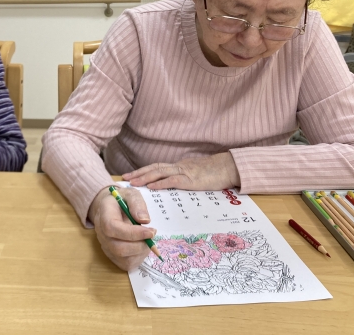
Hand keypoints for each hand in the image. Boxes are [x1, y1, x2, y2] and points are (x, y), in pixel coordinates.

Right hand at [88, 186, 155, 270]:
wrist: (111, 208)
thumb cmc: (122, 201)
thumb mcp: (131, 194)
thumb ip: (137, 204)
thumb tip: (144, 220)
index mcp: (104, 215)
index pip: (113, 228)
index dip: (133, 233)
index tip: (151, 231)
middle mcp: (101, 233)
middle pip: (118, 247)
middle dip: (140, 245)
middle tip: (152, 235)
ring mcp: (105, 246)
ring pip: (123, 258)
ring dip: (141, 251)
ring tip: (147, 239)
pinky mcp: (112, 255)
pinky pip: (125, 264)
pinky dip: (138, 257)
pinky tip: (142, 246)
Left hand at [122, 152, 240, 190]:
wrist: (228, 167)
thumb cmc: (215, 173)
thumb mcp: (196, 175)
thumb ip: (185, 179)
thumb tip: (174, 187)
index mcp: (179, 166)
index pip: (157, 167)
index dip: (143, 171)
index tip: (131, 175)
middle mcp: (178, 167)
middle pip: (154, 168)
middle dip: (139, 173)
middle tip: (125, 178)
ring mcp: (184, 172)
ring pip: (159, 172)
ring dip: (145, 177)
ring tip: (134, 183)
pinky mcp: (190, 179)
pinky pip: (172, 180)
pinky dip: (160, 183)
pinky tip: (151, 187)